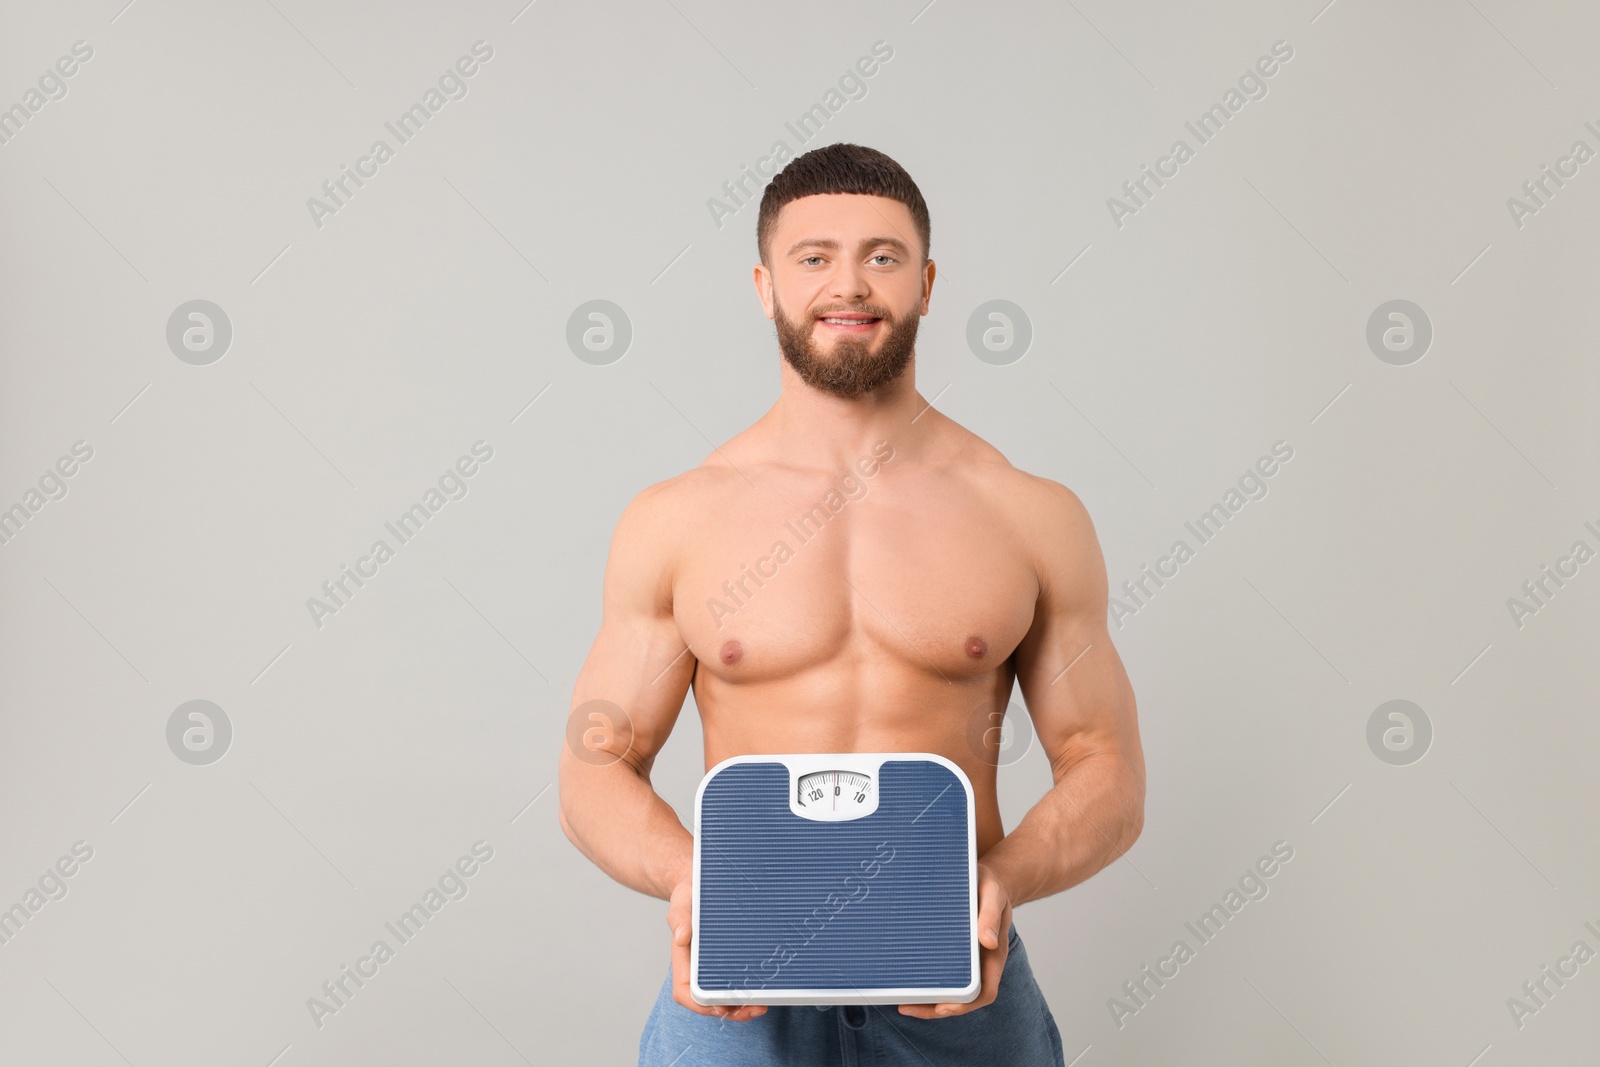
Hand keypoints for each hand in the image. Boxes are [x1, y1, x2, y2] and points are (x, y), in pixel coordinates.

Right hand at [668, 875, 766, 1020]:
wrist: (703, 883)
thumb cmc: (690, 893)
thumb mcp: (682, 900)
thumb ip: (679, 917)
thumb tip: (681, 936)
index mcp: (684, 957)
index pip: (685, 991)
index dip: (701, 1004)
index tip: (721, 1006)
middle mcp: (698, 966)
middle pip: (709, 1000)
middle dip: (730, 1010)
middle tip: (754, 1008)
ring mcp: (715, 965)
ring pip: (725, 996)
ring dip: (742, 1006)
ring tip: (762, 1005)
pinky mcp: (732, 958)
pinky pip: (738, 981)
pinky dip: (749, 990)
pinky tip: (765, 988)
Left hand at [899, 862, 1012, 1018]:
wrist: (985, 878)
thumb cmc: (990, 886)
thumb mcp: (992, 893)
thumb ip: (990, 915)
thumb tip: (988, 941)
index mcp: (994, 954)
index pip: (985, 991)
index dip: (964, 1004)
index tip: (941, 1007)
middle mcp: (981, 963)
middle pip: (963, 998)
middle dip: (937, 1008)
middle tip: (907, 1007)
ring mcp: (967, 960)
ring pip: (951, 990)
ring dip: (929, 1000)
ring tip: (902, 1002)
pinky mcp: (953, 952)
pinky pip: (943, 973)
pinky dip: (927, 982)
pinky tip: (907, 979)